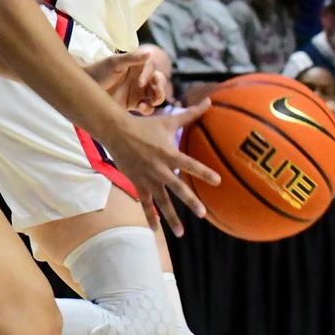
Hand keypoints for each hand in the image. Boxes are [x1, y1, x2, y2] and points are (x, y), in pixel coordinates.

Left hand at [85, 50, 167, 113]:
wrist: (86, 88)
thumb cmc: (99, 71)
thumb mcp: (114, 63)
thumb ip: (132, 58)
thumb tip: (149, 52)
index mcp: (138, 65)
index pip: (151, 68)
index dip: (149, 75)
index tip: (140, 83)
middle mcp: (141, 78)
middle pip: (159, 82)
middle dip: (161, 88)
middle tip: (157, 94)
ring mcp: (139, 92)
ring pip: (156, 96)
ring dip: (158, 99)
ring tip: (151, 102)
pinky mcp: (134, 104)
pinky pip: (147, 108)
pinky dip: (148, 108)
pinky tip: (141, 108)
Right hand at [105, 99, 220, 236]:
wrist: (117, 132)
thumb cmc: (145, 125)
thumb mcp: (168, 120)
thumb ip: (191, 114)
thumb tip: (210, 101)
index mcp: (169, 153)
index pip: (190, 164)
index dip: (203, 172)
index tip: (217, 181)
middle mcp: (159, 169)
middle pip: (177, 187)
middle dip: (190, 200)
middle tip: (202, 213)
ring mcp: (148, 178)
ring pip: (161, 202)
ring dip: (171, 217)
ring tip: (181, 232)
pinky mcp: (138, 184)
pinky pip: (145, 204)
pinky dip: (150, 217)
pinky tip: (156, 231)